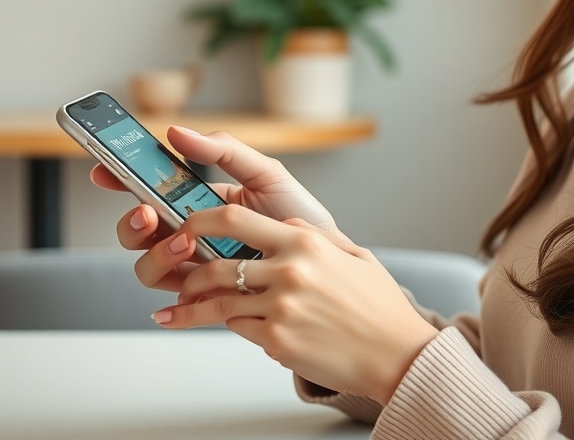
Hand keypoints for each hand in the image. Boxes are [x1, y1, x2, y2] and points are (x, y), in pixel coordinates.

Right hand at [91, 125, 338, 293]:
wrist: (331, 265)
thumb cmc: (301, 219)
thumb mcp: (268, 175)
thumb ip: (226, 151)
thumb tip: (177, 133)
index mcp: (199, 201)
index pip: (149, 189)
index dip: (120, 178)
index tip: (104, 170)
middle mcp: (191, 235)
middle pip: (137, 233)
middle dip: (132, 223)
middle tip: (150, 212)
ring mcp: (197, 269)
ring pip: (148, 267)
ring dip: (157, 255)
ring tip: (187, 244)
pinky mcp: (209, 300)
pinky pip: (177, 301)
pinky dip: (176, 298)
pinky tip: (188, 290)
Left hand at [154, 206, 439, 403]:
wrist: (396, 353)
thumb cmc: (378, 306)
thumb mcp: (353, 255)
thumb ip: (315, 236)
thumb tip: (287, 225)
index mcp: (305, 243)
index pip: (235, 220)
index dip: (200, 221)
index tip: (187, 226)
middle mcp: (289, 271)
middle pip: (215, 264)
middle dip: (187, 270)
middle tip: (177, 275)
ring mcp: (280, 308)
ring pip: (217, 301)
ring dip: (193, 306)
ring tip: (178, 309)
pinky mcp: (277, 340)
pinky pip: (236, 327)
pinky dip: (227, 323)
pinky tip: (215, 324)